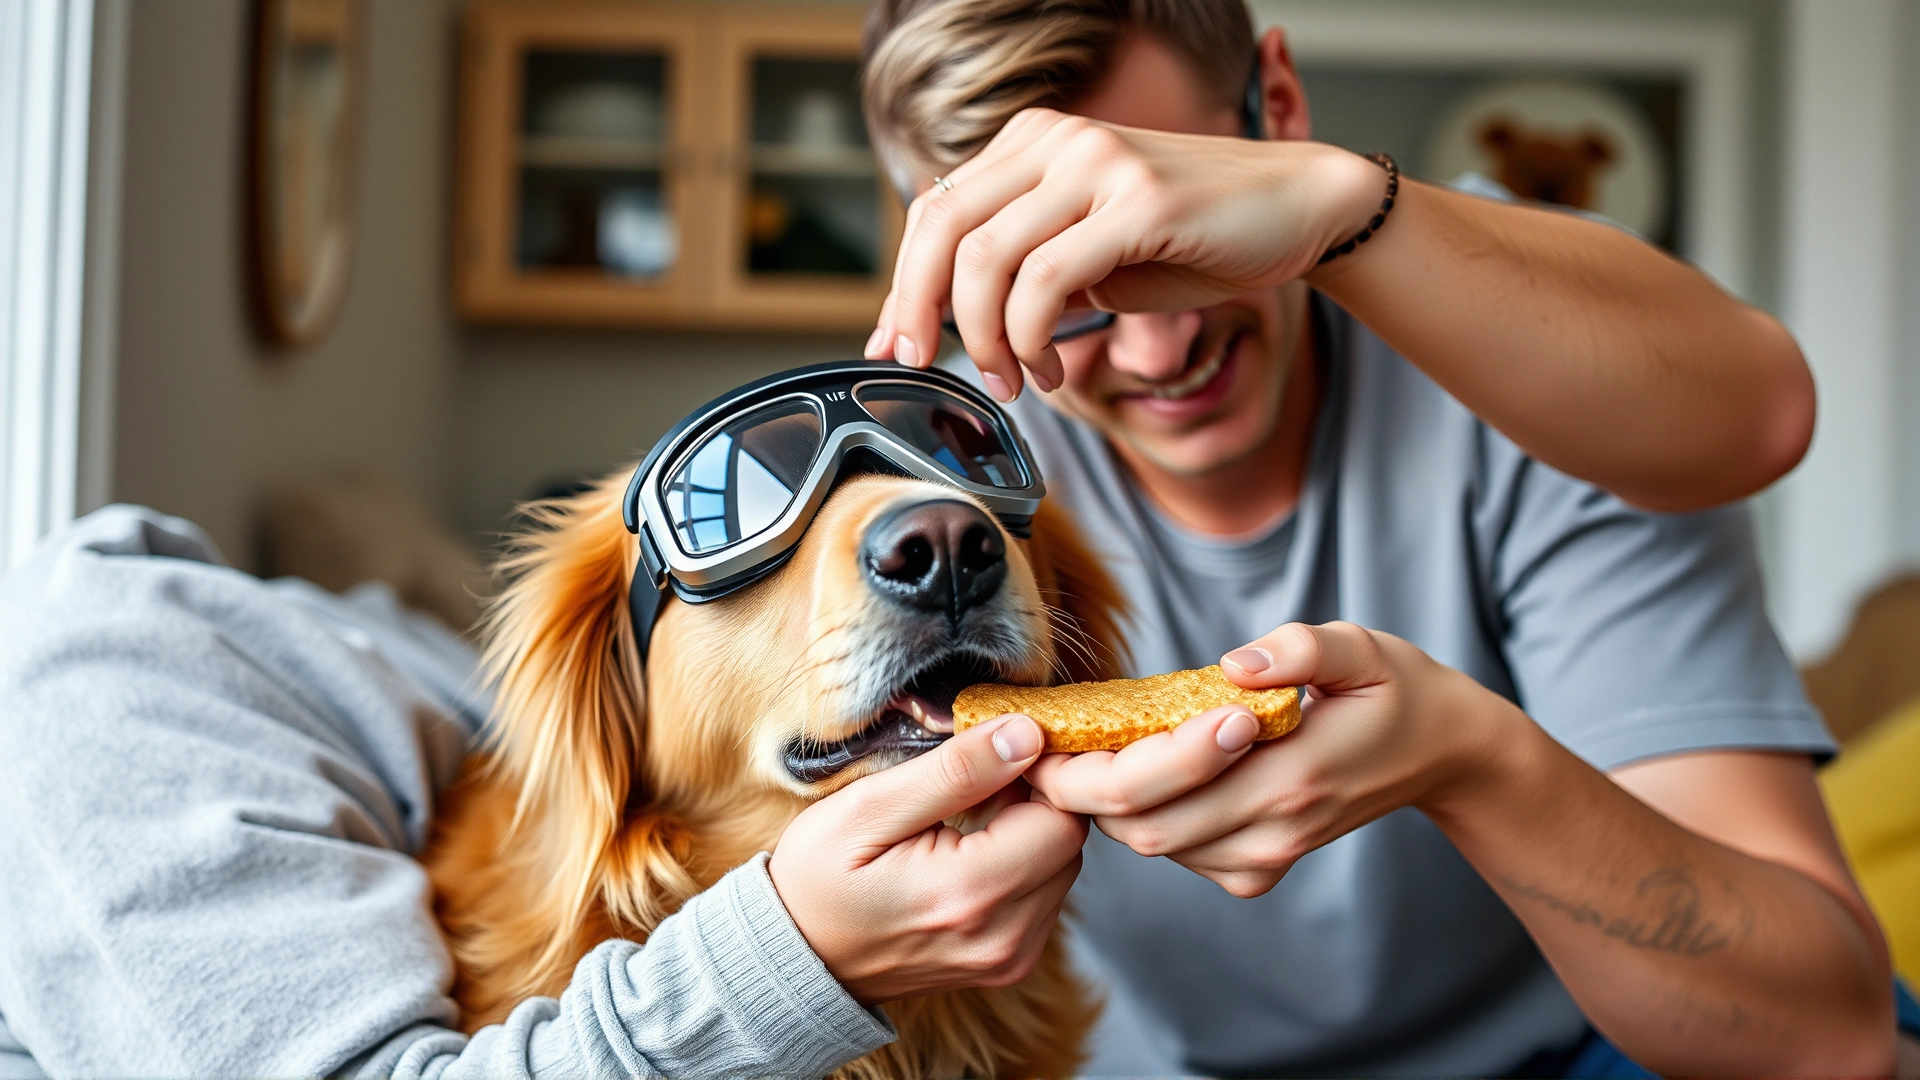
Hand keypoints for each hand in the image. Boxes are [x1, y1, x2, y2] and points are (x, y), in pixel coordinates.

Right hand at [768, 714, 1088, 1003]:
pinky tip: (973, 851)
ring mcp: (1010, 958)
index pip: (1062, 818)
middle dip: (1034, 800)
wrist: (796, 958)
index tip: (994, 752)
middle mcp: (1003, 937)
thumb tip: (1025, 734)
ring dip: (1029, 831)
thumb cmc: (818, 878)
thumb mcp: (868, 808)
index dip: (1038, 774)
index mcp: (968, 894)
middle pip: (1069, 842)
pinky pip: (1045, 895)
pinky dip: (1021, 864)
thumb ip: (953, 772)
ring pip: (1062, 867)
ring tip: (969, 816)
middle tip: (976, 780)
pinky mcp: (1010, 962)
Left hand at [864, 107, 1383, 398]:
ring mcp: (1098, 163)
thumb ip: (1028, 271)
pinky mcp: (1139, 201)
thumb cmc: (1197, 237)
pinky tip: (1049, 367)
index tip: (895, 345)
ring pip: (988, 258)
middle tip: (921, 366)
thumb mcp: (1093, 256)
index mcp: (1035, 141)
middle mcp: (1058, 139)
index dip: (904, 284)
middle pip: (943, 227)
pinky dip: (1031, 336)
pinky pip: (1048, 278)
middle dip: (918, 309)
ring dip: (986, 338)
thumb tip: (956, 320)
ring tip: (1012, 379)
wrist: (1300, 208)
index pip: (937, 209)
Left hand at [1026, 622, 1511, 896]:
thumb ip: (1301, 651)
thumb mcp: (1360, 648)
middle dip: (1075, 793)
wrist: (1444, 753)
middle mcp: (1272, 831)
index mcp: (1289, 778)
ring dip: (1104, 805)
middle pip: (1137, 831)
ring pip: (1152, 847)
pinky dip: (1142, 817)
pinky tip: (1127, 770)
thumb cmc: (1395, 690)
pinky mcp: (1262, 866)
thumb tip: (1236, 668)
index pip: (1153, 797)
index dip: (1081, 775)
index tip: (1040, 735)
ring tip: (1064, 748)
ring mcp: (1267, 857)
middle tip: (1032, 742)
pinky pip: (1179, 852)